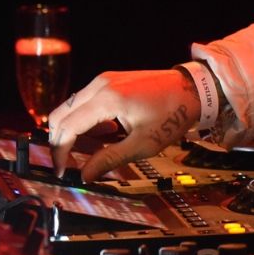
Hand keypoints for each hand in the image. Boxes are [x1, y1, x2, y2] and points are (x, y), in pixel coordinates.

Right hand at [46, 69, 197, 180]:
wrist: (193, 89)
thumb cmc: (172, 116)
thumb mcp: (143, 144)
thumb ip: (109, 159)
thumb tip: (84, 175)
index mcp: (106, 99)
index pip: (67, 127)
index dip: (59, 152)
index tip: (62, 171)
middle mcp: (100, 85)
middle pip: (61, 114)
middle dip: (60, 140)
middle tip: (69, 163)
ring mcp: (104, 79)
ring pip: (71, 107)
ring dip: (74, 129)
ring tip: (96, 148)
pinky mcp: (110, 79)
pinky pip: (86, 100)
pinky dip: (86, 118)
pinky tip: (107, 131)